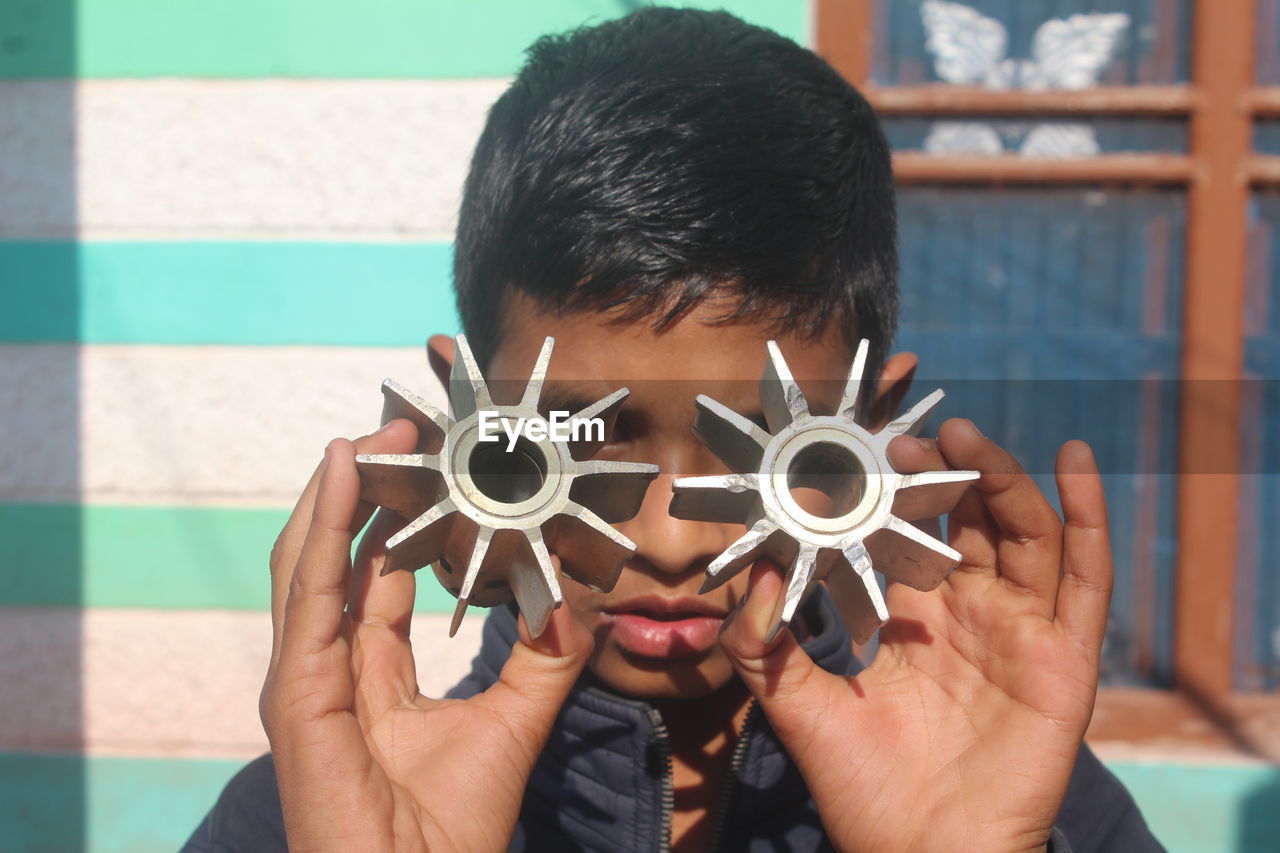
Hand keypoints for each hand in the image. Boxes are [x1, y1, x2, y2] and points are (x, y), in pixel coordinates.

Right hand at [260, 420, 593, 851]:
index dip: (393, 518)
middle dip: (360, 491)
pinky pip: (310, 590)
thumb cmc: (451, 830)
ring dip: (337, 492)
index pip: (373, 575)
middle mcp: (328, 669)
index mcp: (368, 676)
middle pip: (335, 556)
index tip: (425, 466)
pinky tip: (340, 472)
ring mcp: (305, 679)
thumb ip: (543, 656)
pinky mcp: (297, 692)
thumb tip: (576, 599)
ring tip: (369, 435)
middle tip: (395, 432)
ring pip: (310, 560)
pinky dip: (323, 524)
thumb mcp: (515, 720)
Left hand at [719, 418, 1111, 852]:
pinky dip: (1088, 515)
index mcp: (913, 615)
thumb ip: (760, 641)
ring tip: (962, 436)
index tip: (861, 443)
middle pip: (969, 519)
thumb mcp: (793, 703)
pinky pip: (1086, 577)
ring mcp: (1022, 630)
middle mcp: (970, 612)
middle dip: (942, 473)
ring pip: (1023, 531)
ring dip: (1000, 477)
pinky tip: (1073, 463)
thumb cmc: (860, 786)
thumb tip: (753, 569)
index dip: (890, 487)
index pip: (908, 530)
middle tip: (904, 441)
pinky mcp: (1065, 657)